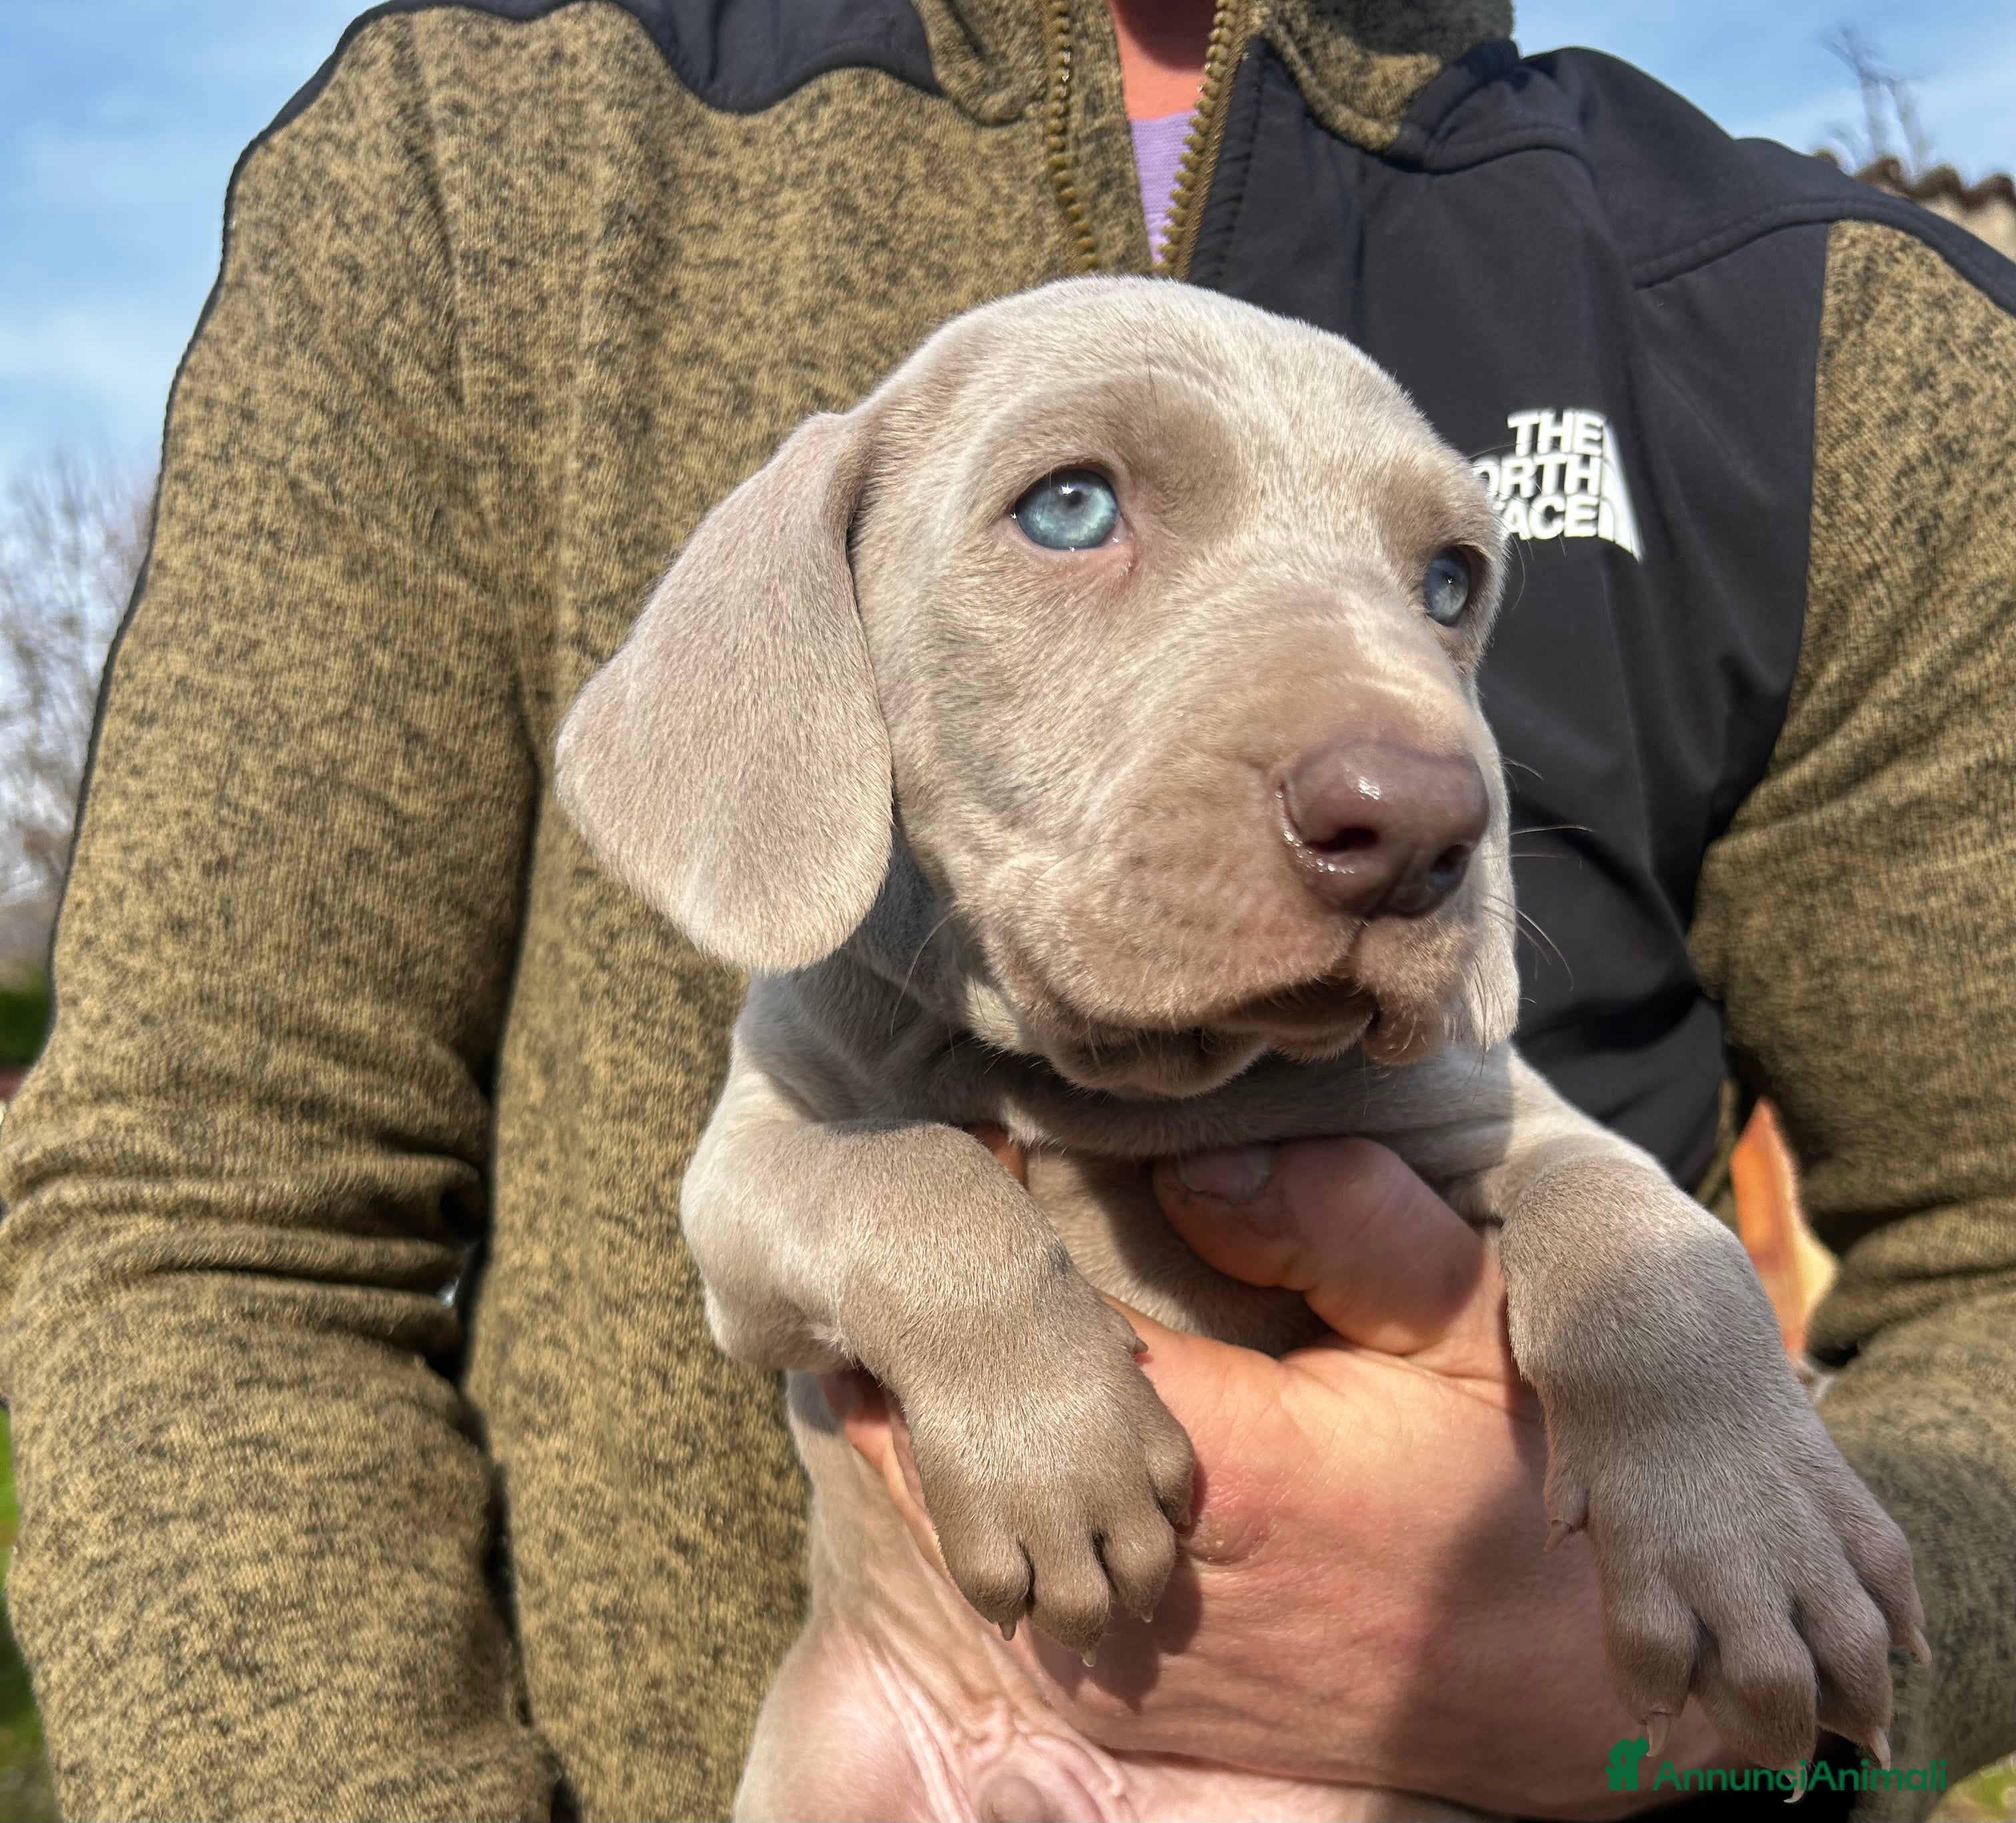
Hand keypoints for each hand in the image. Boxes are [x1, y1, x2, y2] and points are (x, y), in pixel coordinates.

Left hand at [828, 1135, 1735, 1819]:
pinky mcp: (1135, 1703)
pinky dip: (964, 1519)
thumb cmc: (1517, 1492)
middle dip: (922, 1353)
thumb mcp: (1475, 1328)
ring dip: (925, 1437)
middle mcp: (1151, 1577)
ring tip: (890, 1330)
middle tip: (883, 1246)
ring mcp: (1133, 1657)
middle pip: (965, 1457)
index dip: (976, 1264)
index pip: (1035, 1356)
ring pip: (963, 1540)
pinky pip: (1001, 1601)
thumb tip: (1199, 1166)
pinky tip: (951, 1443)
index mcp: (1225, 1470)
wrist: (1568, 1700)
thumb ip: (1349, 1230)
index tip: (954, 1169)